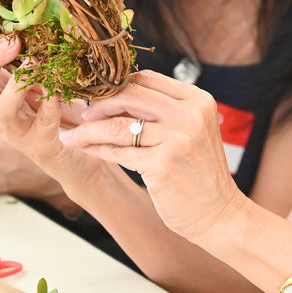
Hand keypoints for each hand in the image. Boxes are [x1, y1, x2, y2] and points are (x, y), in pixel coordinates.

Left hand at [60, 71, 244, 243]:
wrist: (219, 213)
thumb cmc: (199, 172)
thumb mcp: (190, 131)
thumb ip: (162, 111)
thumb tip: (116, 95)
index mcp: (197, 101)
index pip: (147, 79)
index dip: (117, 86)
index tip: (99, 96)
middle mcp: (190, 115)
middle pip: (130, 96)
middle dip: (100, 104)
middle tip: (84, 114)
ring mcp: (177, 139)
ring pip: (118, 126)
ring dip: (89, 131)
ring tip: (72, 136)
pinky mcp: (163, 164)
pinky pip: (119, 152)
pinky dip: (99, 150)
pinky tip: (88, 151)